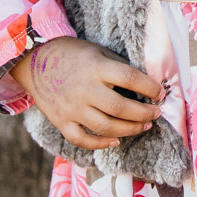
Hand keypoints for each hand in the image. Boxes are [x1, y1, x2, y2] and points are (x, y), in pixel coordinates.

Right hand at [11, 37, 163, 150]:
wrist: (35, 60)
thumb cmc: (73, 54)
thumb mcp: (98, 52)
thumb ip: (118, 68)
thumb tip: (146, 85)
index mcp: (96, 68)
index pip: (130, 78)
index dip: (150, 87)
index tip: (161, 93)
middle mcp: (84, 90)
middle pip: (120, 108)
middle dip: (143, 113)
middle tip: (156, 113)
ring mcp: (72, 108)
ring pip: (106, 127)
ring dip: (130, 130)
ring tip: (143, 126)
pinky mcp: (61, 122)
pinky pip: (83, 140)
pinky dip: (101, 143)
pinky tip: (116, 140)